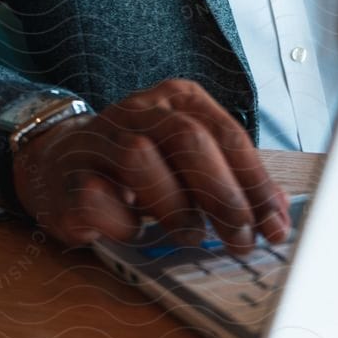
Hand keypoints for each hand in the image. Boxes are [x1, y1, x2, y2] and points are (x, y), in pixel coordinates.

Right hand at [11, 77, 290, 255]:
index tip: (275, 226)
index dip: (255, 183)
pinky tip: (136, 231)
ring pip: (141, 157)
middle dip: (223, 194)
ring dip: (175, 205)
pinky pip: (100, 198)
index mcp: (177, 99)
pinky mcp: (69, 178)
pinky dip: (126, 223)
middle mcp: (139, 110)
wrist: (58, 164)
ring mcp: (100, 140)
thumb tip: (279, 214)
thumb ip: (233, 180)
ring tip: (191, 237)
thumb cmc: (138, 166)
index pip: (228, 134)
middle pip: (189, 139)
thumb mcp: (188, 162)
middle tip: (241, 239)